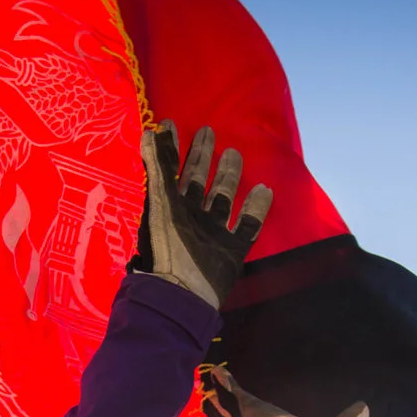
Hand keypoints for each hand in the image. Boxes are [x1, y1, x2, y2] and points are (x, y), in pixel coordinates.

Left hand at [131, 121, 271, 308]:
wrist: (184, 292)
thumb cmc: (168, 245)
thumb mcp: (161, 202)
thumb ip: (158, 167)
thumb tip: (152, 130)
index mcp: (171, 206)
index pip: (172, 171)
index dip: (172, 148)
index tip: (174, 124)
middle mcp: (191, 217)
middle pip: (199, 181)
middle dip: (203, 157)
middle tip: (208, 131)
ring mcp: (213, 233)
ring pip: (223, 199)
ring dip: (229, 177)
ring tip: (235, 153)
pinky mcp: (232, 250)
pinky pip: (247, 225)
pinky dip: (256, 209)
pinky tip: (265, 190)